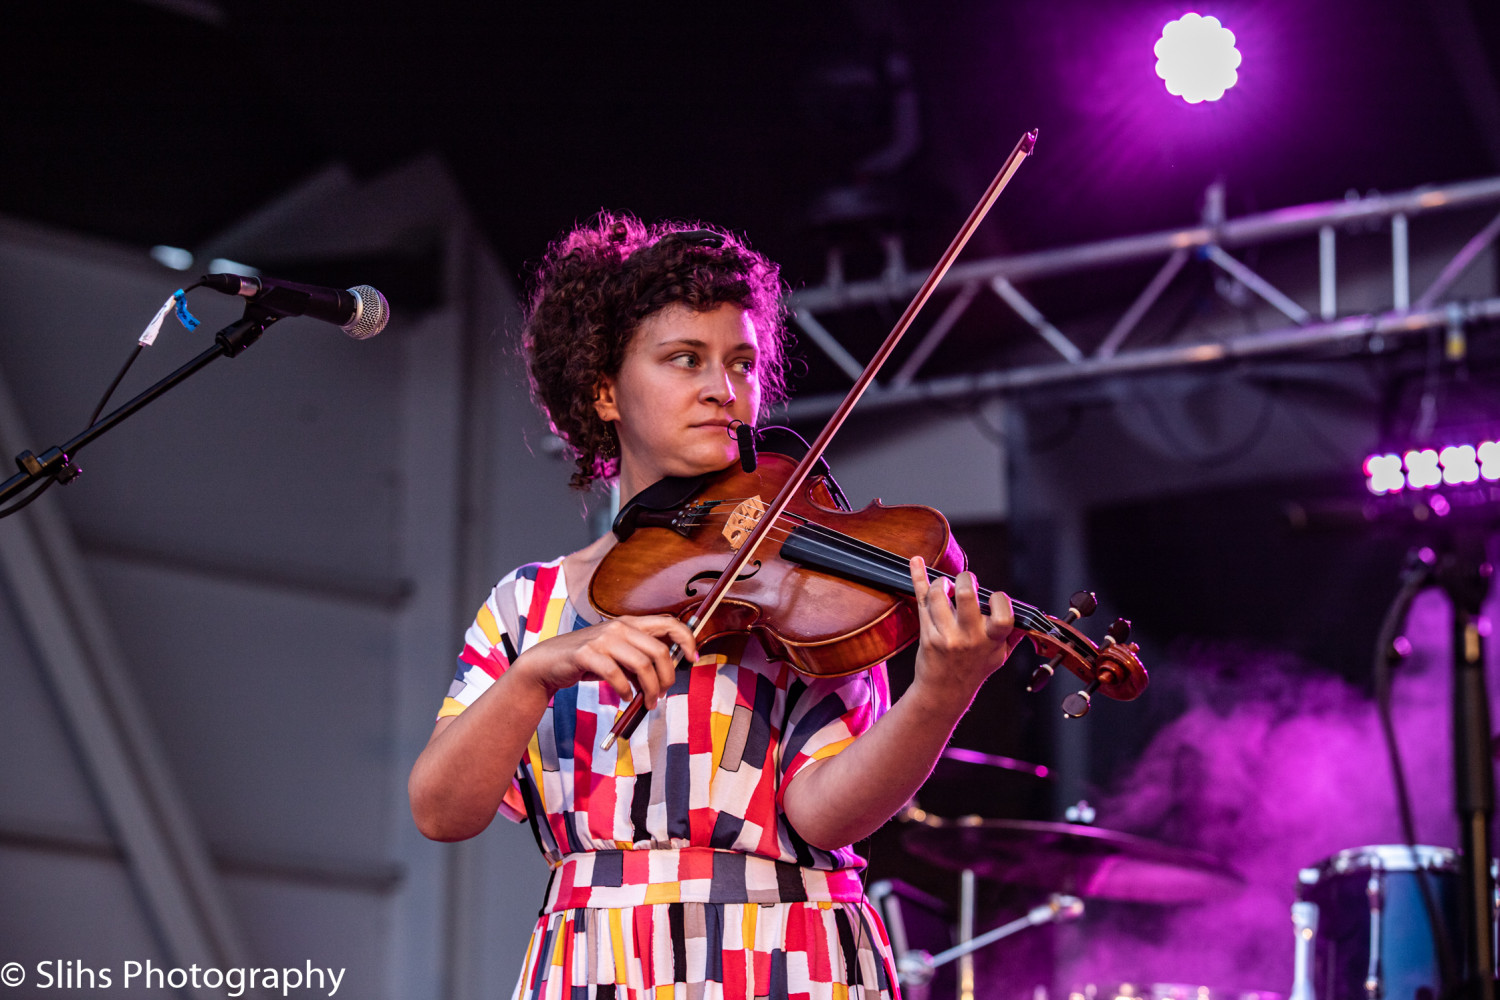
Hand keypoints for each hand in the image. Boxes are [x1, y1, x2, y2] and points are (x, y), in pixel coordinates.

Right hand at [511, 615, 698, 708]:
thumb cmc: (588, 660)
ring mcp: (602, 639)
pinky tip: (624, 697)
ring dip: (650, 689)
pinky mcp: (586, 653)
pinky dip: (624, 691)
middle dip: (667, 677)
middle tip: (663, 694)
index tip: (693, 659)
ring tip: (648, 703)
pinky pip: (615, 675)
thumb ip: (641, 661)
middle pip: (658, 651)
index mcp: (629, 623)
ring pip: (641, 665)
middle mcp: (618, 626)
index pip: (669, 622)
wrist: (549, 662)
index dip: (687, 639)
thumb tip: (666, 677)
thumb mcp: (618, 656)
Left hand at [908, 556, 1020, 706]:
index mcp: (991, 641)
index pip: (1003, 614)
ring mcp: (945, 635)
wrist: (945, 690)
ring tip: (946, 586)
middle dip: (966, 579)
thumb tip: (1028, 617)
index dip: (1000, 599)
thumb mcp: (1000, 655)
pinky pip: (921, 600)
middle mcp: (969, 637)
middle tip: (966, 582)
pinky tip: (916, 562)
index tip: (993, 598)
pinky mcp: (927, 633)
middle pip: (967, 595)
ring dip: (942, 582)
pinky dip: (917, 577)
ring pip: (939, 595)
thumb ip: (1013, 634)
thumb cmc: (974, 669)